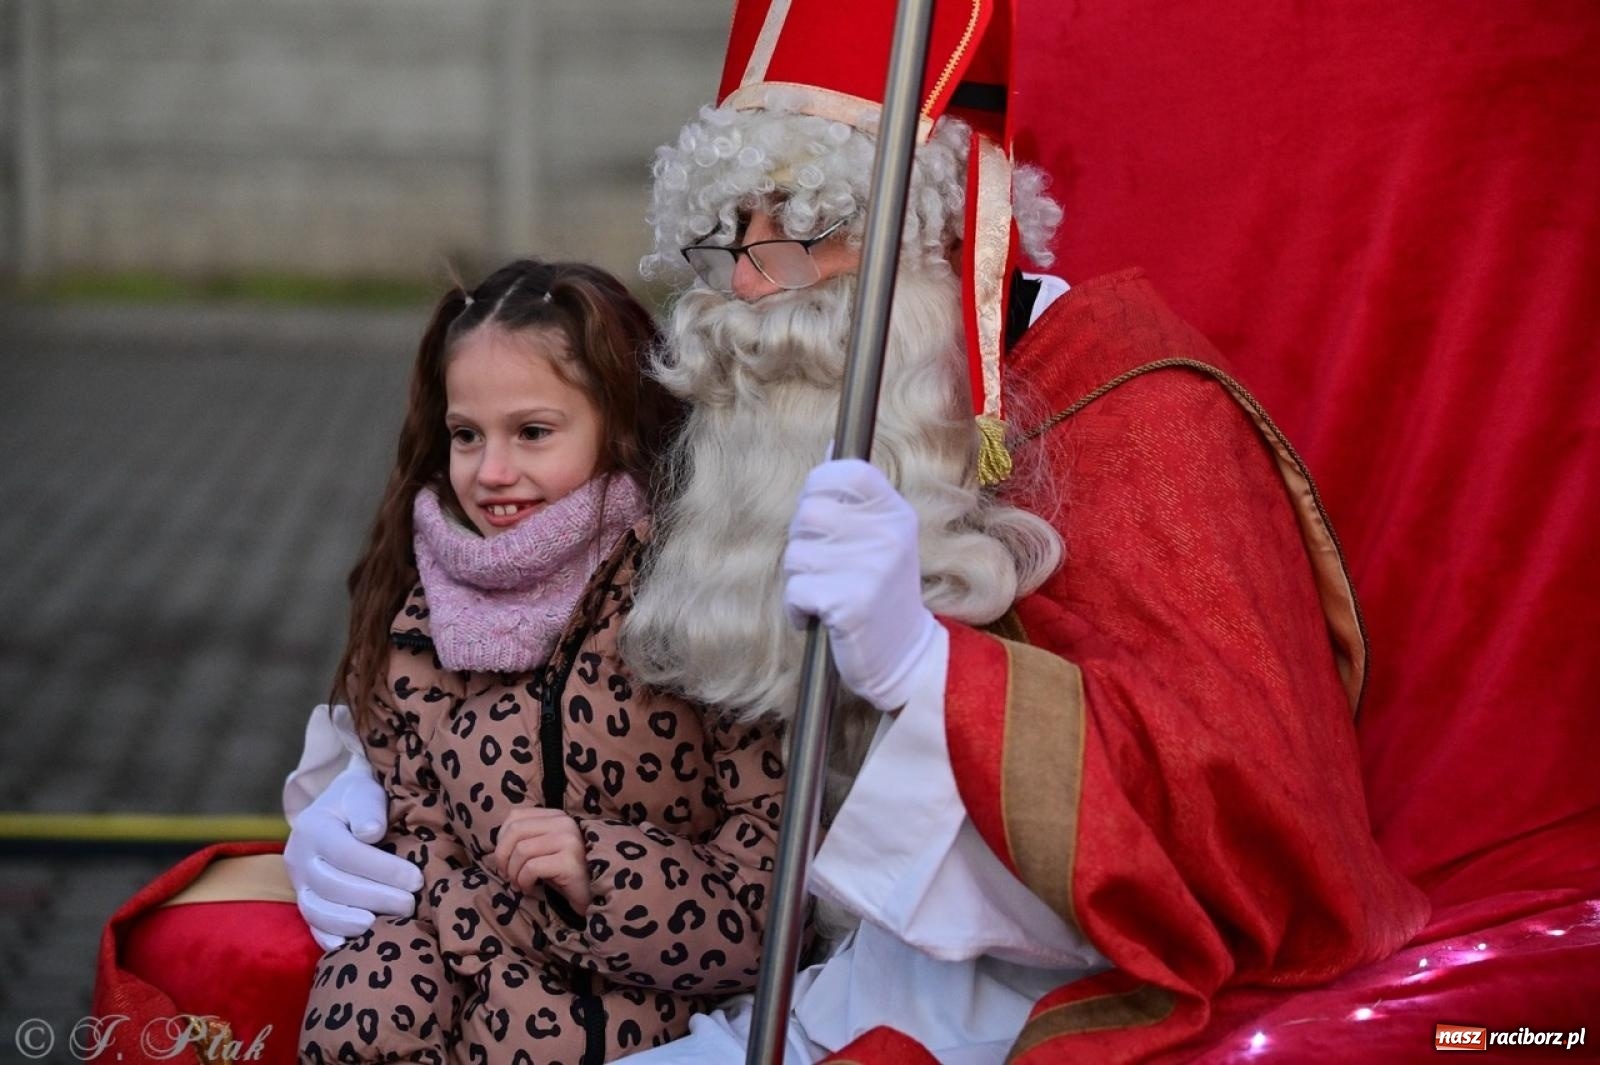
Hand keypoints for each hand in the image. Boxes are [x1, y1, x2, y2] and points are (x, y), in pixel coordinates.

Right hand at [282, 757, 421, 950]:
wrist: (340, 805)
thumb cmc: (359, 798)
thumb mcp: (363, 791)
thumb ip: (367, 808)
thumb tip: (371, 833)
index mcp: (313, 827)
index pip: (346, 854)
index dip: (382, 870)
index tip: (416, 879)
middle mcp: (299, 857)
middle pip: (334, 885)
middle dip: (375, 898)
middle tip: (410, 904)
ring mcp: (299, 883)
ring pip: (318, 910)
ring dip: (352, 922)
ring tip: (384, 925)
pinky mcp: (305, 901)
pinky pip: (312, 925)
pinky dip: (330, 938)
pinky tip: (353, 946)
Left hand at [492, 807, 591, 913]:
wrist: (588, 894)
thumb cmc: (559, 873)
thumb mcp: (541, 850)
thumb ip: (524, 838)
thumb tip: (497, 844)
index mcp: (556, 816)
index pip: (515, 817)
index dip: (502, 840)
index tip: (505, 860)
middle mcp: (564, 823)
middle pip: (515, 831)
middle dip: (503, 856)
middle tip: (507, 875)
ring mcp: (569, 841)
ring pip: (521, 850)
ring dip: (514, 873)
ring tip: (520, 884)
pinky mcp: (569, 861)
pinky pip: (531, 868)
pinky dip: (524, 882)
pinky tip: (530, 889)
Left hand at [782, 458, 937, 710]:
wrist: (904, 656)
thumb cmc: (881, 592)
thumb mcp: (882, 537)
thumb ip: (855, 498)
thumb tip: (833, 445)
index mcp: (895, 513)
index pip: (846, 471)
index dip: (819, 486)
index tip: (821, 513)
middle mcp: (888, 535)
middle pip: (808, 513)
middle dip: (803, 542)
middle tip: (824, 567)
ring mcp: (872, 568)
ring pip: (796, 554)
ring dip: (799, 579)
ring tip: (826, 594)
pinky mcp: (850, 602)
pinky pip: (796, 589)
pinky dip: (797, 608)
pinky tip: (820, 616)